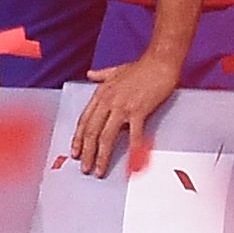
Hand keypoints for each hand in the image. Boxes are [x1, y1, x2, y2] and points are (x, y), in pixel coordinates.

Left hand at [70, 54, 182, 176]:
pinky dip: (132, 148)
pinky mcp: (139, 110)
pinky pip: (134, 133)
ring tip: (99, 169)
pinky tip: (131, 161)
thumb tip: (90, 74)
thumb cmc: (140, 67)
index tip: (75, 152)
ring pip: (106, 135)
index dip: (78, 138)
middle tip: (84, 168)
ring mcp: (122, 106)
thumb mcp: (115, 70)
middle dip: (86, 152)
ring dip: (101, 155)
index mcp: (101, 94)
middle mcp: (108, 101)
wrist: (159, 63)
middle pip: (91, 131)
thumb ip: (101, 75)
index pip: (84, 120)